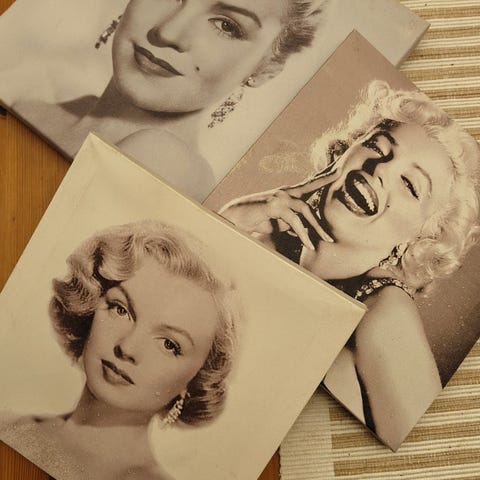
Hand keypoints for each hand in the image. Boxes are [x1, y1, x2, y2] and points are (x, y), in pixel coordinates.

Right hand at [219, 164, 342, 248]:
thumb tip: (304, 231)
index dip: (323, 178)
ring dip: (316, 227)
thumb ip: (292, 223)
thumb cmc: (255, 220)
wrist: (233, 219)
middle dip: (324, 200)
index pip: (309, 184)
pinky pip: (294, 220)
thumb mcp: (278, 223)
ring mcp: (279, 197)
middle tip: (334, 215)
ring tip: (326, 241)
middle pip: (310, 193)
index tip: (338, 171)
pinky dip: (302, 234)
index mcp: (286, 193)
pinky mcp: (274, 206)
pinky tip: (308, 244)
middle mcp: (284, 192)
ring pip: (304, 210)